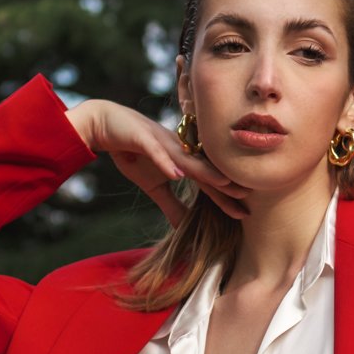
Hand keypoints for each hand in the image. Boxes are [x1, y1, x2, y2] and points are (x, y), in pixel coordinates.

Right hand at [65, 99, 251, 223]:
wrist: (105, 126)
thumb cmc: (133, 154)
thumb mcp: (153, 187)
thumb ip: (171, 205)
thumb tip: (184, 227)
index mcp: (183, 162)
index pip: (208, 182)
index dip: (225, 197)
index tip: (244, 213)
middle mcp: (178, 151)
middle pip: (205, 170)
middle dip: (225, 184)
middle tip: (248, 198)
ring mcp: (162, 143)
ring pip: (187, 159)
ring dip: (205, 171)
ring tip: (223, 182)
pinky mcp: (143, 139)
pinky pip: (156, 152)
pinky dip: (166, 162)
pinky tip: (175, 174)